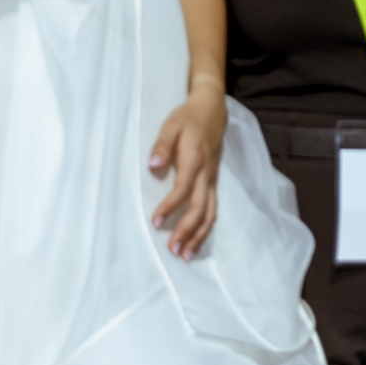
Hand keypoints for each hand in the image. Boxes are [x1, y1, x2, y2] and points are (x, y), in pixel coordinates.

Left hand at [147, 87, 226, 259]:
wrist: (212, 109)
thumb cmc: (187, 118)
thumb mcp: (171, 124)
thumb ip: (162, 144)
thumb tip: (152, 166)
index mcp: (195, 157)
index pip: (184, 187)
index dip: (170, 205)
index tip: (155, 221)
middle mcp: (206, 172)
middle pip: (200, 206)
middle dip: (187, 230)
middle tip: (172, 249)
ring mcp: (212, 179)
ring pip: (210, 212)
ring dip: (198, 235)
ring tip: (184, 254)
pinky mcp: (213, 182)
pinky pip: (213, 209)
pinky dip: (205, 228)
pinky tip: (195, 241)